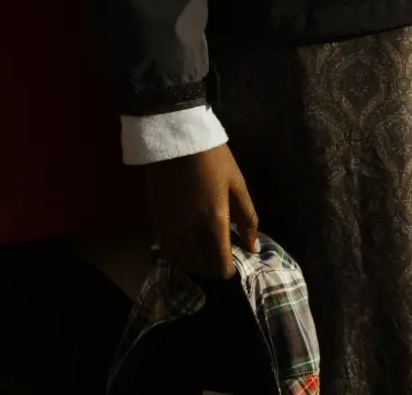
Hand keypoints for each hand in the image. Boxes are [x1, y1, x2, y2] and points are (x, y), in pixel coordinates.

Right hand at [146, 144, 258, 280]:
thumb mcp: (238, 185)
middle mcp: (191, 235)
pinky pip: (169, 253)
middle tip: (221, 255)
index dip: (229, 269)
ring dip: (198, 263)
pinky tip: (188, 245)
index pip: (221, 267)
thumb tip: (254, 248)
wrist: (176, 141)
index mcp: (215, 225)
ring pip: (185, 264)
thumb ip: (248, 219)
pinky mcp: (157, 225)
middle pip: (204, 268)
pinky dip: (180, 255)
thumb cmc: (214, 159)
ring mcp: (171, 231)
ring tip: (206, 250)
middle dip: (215, 267)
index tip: (233, 261)